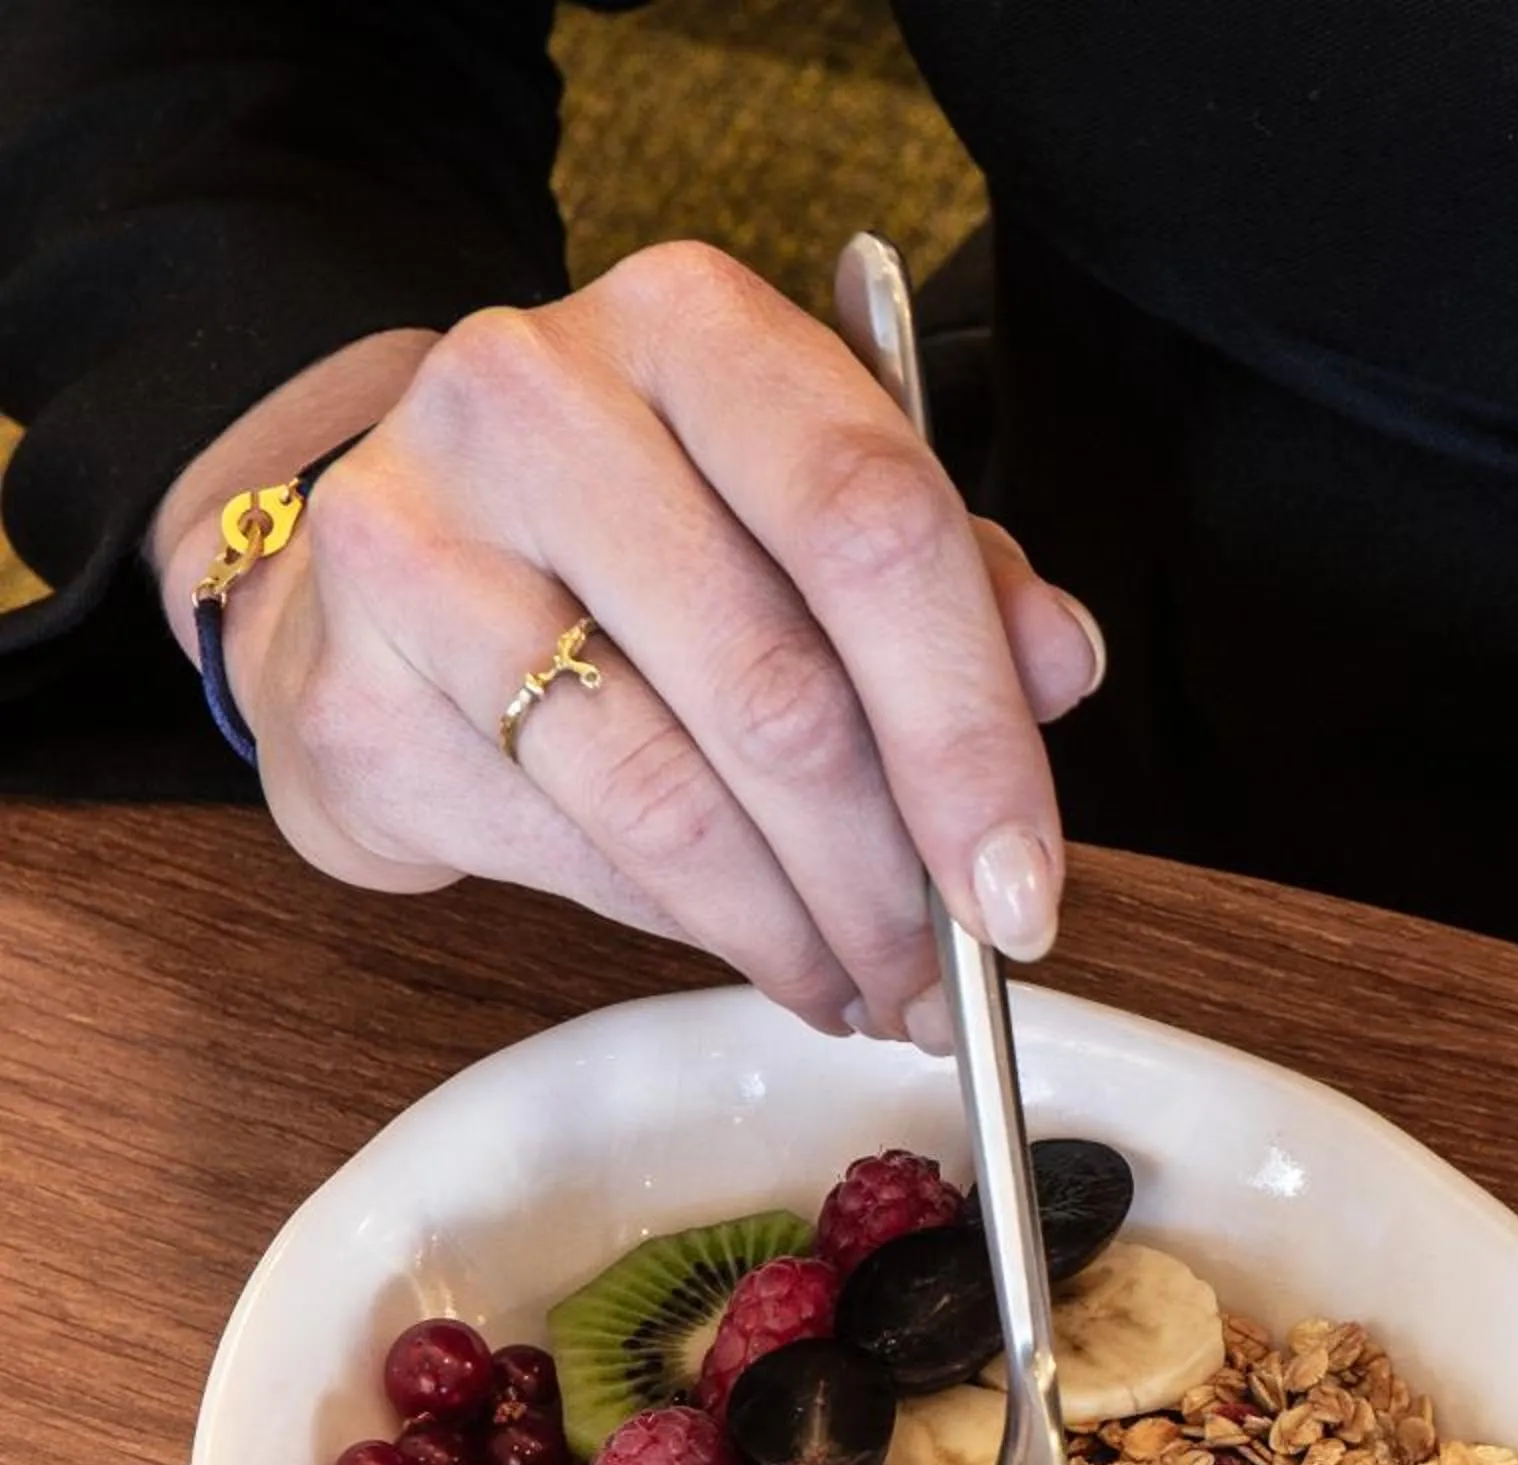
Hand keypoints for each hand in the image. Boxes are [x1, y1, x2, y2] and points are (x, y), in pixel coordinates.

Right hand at [151, 247, 1104, 1039]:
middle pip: (782, 692)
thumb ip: (950, 578)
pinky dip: (695, 932)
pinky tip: (759, 953)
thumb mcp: (805, 518)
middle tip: (949, 983)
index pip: (876, 529)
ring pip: (678, 803)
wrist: (380, 581)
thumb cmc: (635, 544)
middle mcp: (536, 396)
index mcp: (691, 325)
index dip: (972, 737)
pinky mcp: (359, 689)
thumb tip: (1062, 663)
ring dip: (801, 933)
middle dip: (892, 882)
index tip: (1020, 892)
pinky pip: (579, 852)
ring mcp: (421, 538)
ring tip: (867, 989)